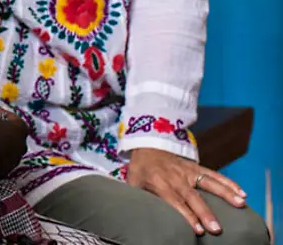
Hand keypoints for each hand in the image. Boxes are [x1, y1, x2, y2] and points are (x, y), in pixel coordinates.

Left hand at [128, 148, 247, 235]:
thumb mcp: (134, 183)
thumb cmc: (140, 170)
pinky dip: (228, 182)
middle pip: (193, 196)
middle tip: (217, 228)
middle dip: (205, 212)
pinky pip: (214, 174)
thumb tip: (140, 216)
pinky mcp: (196, 167)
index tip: (198, 230)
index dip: (187, 215)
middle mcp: (176, 177)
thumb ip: (140, 198)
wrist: (146, 146)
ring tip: (240, 204)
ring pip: (209, 182)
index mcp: (159, 182)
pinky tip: (242, 193)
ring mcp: (188, 171)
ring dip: (225, 193)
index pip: (175, 201)